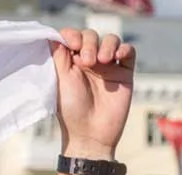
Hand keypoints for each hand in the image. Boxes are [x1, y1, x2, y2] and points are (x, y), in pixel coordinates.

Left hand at [51, 28, 135, 160]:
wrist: (91, 133)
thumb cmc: (71, 110)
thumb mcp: (60, 80)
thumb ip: (58, 57)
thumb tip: (53, 36)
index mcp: (70, 63)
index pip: (73, 37)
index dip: (73, 35)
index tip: (72, 45)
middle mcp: (89, 62)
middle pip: (91, 36)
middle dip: (89, 43)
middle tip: (86, 61)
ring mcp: (108, 66)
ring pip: (111, 40)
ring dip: (107, 45)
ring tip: (102, 61)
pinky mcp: (124, 72)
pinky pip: (128, 51)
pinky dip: (124, 49)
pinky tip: (117, 57)